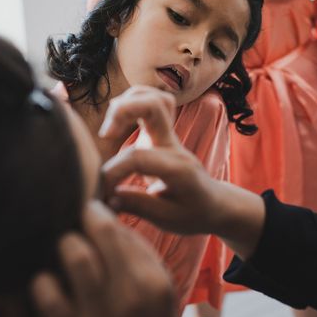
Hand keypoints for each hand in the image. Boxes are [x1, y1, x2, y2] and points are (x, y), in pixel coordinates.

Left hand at [32, 200, 179, 316]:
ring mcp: (99, 315)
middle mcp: (129, 295)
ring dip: (67, 244)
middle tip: (77, 223)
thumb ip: (139, 252)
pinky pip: (47, 293)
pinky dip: (43, 282)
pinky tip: (50, 283)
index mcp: (153, 281)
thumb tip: (108, 215)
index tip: (90, 211)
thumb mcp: (161, 289)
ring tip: (67, 249)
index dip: (98, 214)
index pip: (120, 229)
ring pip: (76, 254)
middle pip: (100, 232)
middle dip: (83, 221)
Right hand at [100, 86, 264, 258]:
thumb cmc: (192, 213)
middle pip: (154, 105)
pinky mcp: (162, 131)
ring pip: (152, 96)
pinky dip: (130, 104)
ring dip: (126, 103)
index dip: (112, 172)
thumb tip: (106, 197)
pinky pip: (150, 102)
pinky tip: (115, 126)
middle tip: (105, 137)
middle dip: (122, 112)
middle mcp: (174, 144)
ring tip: (109, 130)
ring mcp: (169, 134)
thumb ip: (137, 206)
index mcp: (177, 168)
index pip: (138, 156)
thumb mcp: (167, 219)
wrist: (213, 204)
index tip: (103, 194)